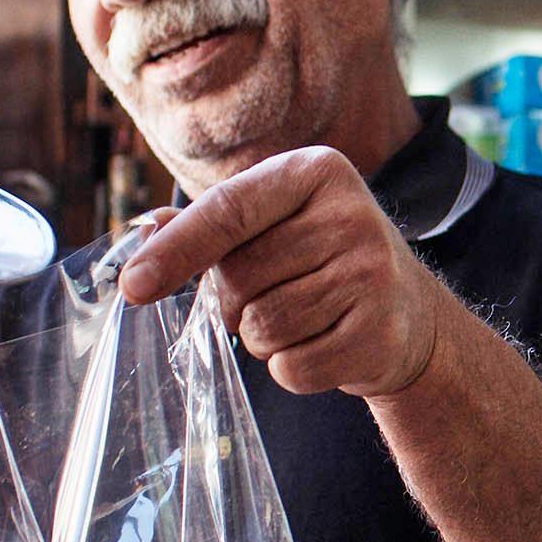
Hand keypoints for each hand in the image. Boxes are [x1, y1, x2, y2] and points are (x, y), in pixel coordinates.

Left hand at [116, 147, 443, 398]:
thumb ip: (209, 223)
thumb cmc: (321, 261)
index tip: (133, 286)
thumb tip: (141, 231)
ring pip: (263, 328)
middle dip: (233, 303)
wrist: (409, 313)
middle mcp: (350, 215)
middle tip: (271, 296)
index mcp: (316, 172)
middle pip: (238, 277)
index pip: (228, 210)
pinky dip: (292, 369)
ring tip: (303, 320)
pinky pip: (293, 368)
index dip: (175, 251)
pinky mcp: (380, 332)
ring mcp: (372, 274)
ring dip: (264, 340)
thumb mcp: (275, 223)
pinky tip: (323, 345)